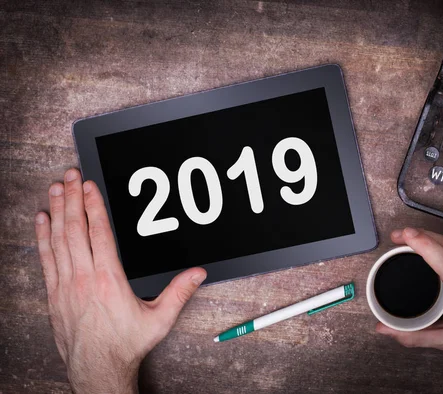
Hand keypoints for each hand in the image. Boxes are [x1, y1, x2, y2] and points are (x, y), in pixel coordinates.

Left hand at [35, 169, 206, 393]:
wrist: (97, 369)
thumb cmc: (125, 344)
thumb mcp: (159, 319)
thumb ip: (179, 292)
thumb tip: (198, 273)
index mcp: (109, 280)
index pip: (99, 234)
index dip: (93, 206)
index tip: (89, 186)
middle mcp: (84, 279)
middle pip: (75, 229)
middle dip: (72, 198)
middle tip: (70, 176)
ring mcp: (65, 286)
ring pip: (58, 240)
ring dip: (57, 212)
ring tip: (56, 189)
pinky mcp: (54, 295)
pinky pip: (46, 259)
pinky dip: (43, 237)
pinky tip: (42, 220)